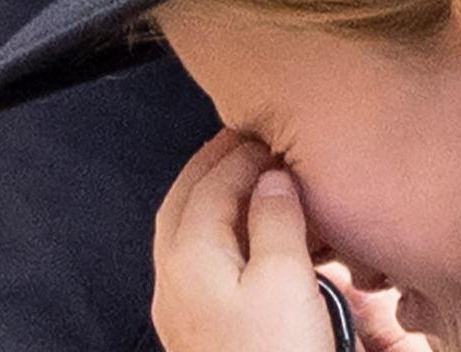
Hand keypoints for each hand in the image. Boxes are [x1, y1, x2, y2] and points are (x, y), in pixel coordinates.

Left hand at [151, 127, 432, 351]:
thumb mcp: (286, 280)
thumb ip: (275, 221)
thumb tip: (271, 178)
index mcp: (191, 257)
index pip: (211, 184)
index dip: (242, 153)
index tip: (271, 134)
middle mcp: (174, 278)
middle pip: (182, 201)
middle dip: (211, 163)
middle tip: (244, 139)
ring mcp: (180, 306)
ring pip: (184, 229)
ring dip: (211, 194)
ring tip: (246, 177)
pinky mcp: (198, 326)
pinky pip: (197, 256)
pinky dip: (217, 226)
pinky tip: (246, 234)